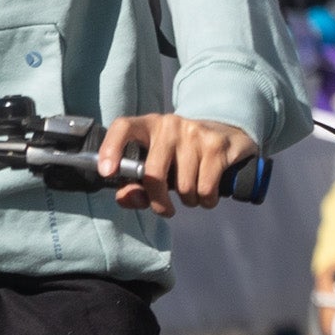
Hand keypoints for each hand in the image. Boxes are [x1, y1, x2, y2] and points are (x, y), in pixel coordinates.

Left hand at [97, 114, 259, 214]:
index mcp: (147, 126)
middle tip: (165, 210)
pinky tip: (207, 194)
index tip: (108, 172)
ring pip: (183, 186)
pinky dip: (206, 200)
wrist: (227, 135)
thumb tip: (131, 199)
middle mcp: (170, 125)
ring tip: (191, 192)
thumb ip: (134, 185)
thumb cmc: (181, 156)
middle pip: (154, 173)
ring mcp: (195, 133)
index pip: (123, 127)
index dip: (111, 149)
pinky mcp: (217, 145)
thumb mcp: (155, 165)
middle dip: (158, 200)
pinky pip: (205, 188)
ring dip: (188, 200)